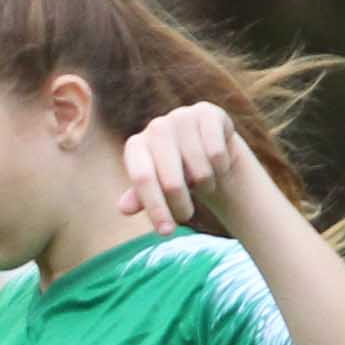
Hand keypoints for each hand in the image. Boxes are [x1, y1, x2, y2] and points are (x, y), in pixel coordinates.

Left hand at [119, 101, 256, 230]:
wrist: (207, 147)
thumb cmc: (175, 172)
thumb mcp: (155, 187)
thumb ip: (140, 197)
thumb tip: (123, 208)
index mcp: (136, 146)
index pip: (143, 180)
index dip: (156, 208)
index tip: (166, 232)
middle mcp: (156, 127)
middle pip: (171, 181)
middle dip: (180, 206)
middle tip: (186, 216)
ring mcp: (181, 116)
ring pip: (199, 170)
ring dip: (205, 185)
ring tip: (203, 181)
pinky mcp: (207, 112)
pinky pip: (217, 154)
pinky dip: (220, 168)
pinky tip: (217, 165)